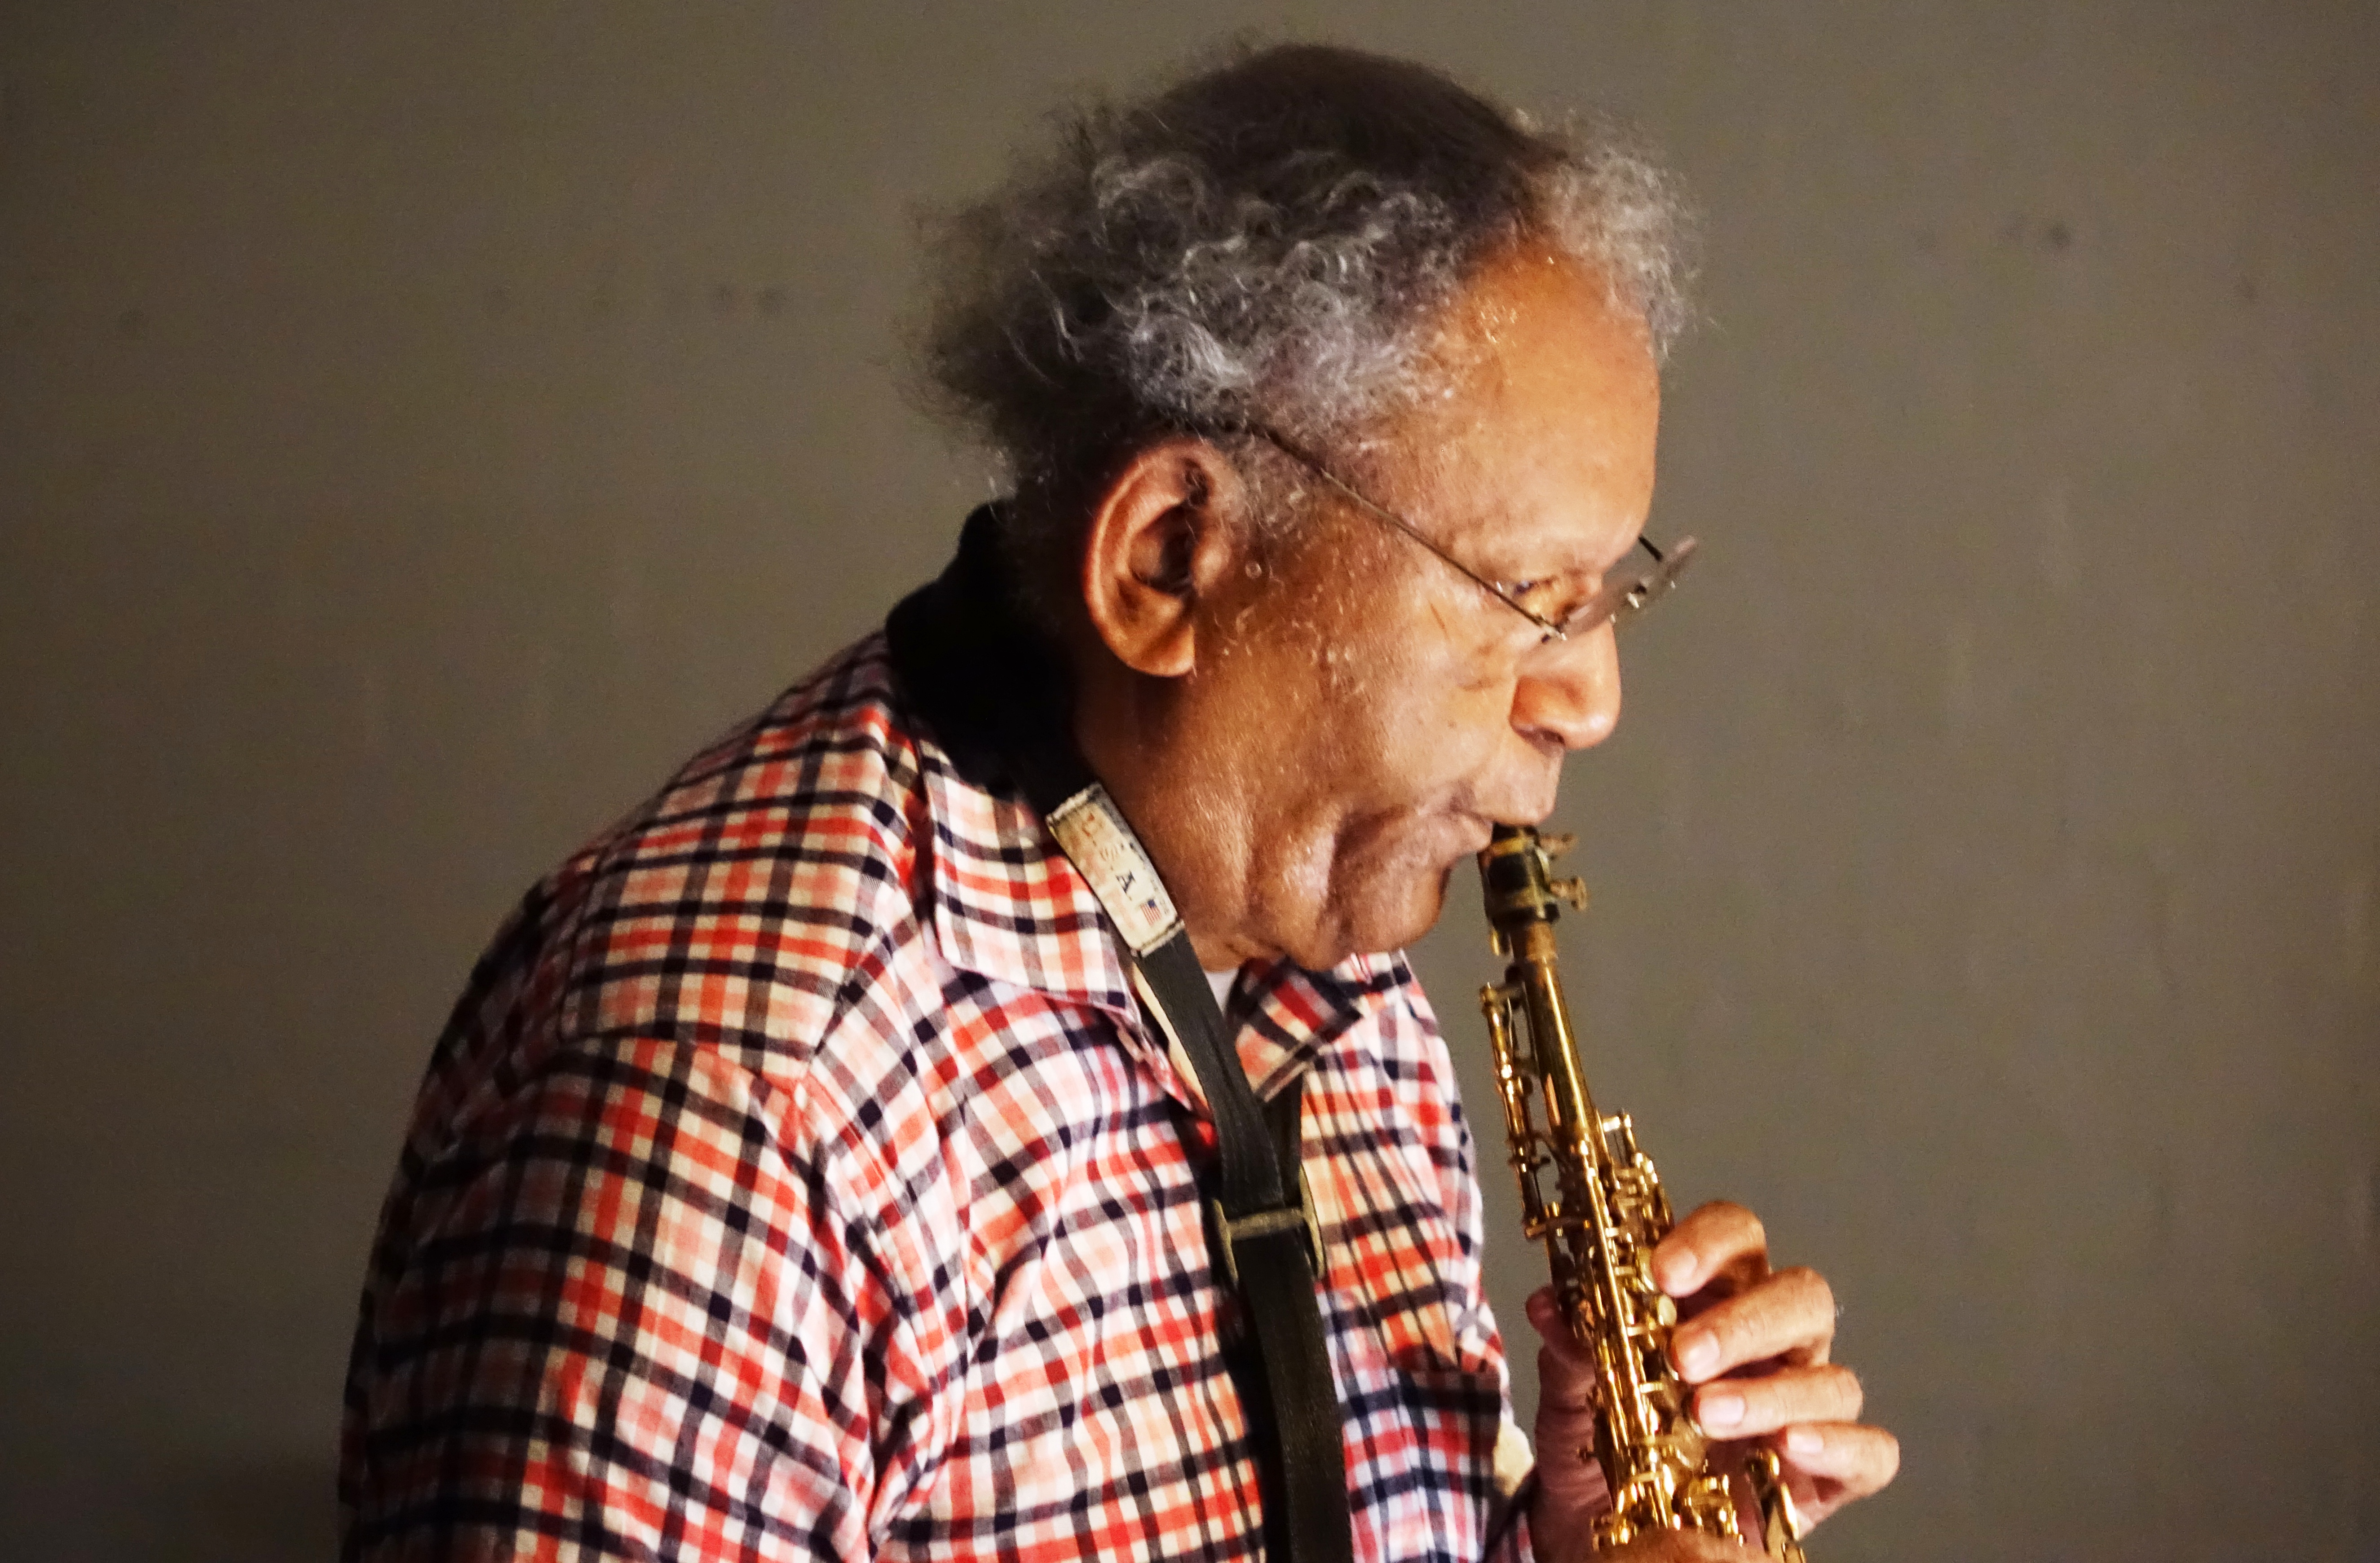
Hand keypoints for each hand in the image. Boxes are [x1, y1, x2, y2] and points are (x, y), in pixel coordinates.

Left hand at [1525, 1201, 1898, 1558]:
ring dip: (1771, 1391)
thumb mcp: (1572, 1397)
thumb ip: (1572, 1348)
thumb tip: (1550, 1304)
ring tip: (1707, 1413)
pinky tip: (1789, 1447)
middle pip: (1799, 1294)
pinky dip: (1838, 1445)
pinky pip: (1870, 1451)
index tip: (1662, 1271)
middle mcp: (1772, 1341)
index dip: (1708, 1241)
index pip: (1736, 1235)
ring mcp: (1806, 1404)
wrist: (1606, 1531)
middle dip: (1744, 1321)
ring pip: (1832, 1375)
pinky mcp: (1830, 1473)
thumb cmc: (1603, 1443)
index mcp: (1713, 1297)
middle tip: (1684, 1356)